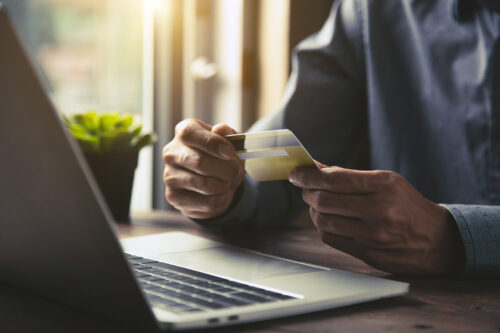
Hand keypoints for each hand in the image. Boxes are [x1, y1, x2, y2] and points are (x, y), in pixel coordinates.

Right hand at [163, 119, 244, 218]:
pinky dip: (221, 199)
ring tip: (228, 182)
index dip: (213, 143)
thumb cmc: (219, 156)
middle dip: (226, 169)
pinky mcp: (174, 197)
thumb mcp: (227, 141)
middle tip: (236, 171)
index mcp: (183, 132)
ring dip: (225, 185)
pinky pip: (206, 202)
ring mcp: (170, 176)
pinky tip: (221, 193)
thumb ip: (227, 134)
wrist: (212, 181)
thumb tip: (222, 129)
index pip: (190, 134)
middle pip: (200, 162)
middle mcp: (171, 153)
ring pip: (205, 185)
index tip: (230, 151)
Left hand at [289, 163, 464, 274]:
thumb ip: (351, 176)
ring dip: (313, 210)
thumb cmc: (407, 205)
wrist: (436, 240)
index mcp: (384, 186)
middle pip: (324, 200)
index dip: (309, 175)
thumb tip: (315, 168)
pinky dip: (322, 226)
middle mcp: (379, 210)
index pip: (334, 178)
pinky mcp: (367, 253)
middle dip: (307, 192)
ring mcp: (373, 235)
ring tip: (317, 203)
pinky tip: (327, 219)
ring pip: (323, 220)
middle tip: (305, 187)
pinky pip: (330, 238)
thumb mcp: (387, 181)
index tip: (296, 173)